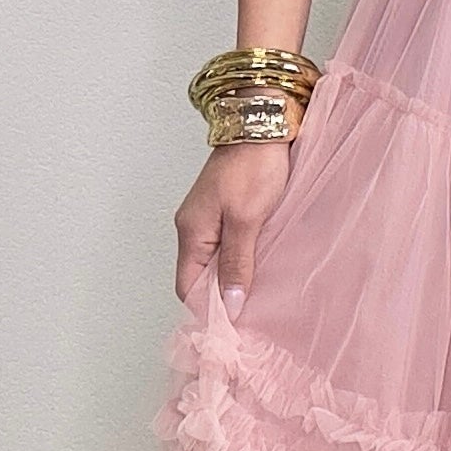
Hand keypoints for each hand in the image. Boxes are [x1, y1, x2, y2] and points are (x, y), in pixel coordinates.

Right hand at [175, 129, 293, 313]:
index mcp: (191, 232)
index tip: (233, 327)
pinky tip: (260, 266)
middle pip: (200, 277)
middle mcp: (193, 228)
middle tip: (251, 316)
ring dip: (233, 278)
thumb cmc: (254, 166)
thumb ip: (237, 263)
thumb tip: (228, 304)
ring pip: (214, 262)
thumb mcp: (247, 220)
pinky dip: (241, 259)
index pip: (187, 288)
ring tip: (258, 295)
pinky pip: (227, 246)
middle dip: (221, 298)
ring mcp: (208, 218)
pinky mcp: (225, 210)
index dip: (208, 310)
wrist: (263, 123)